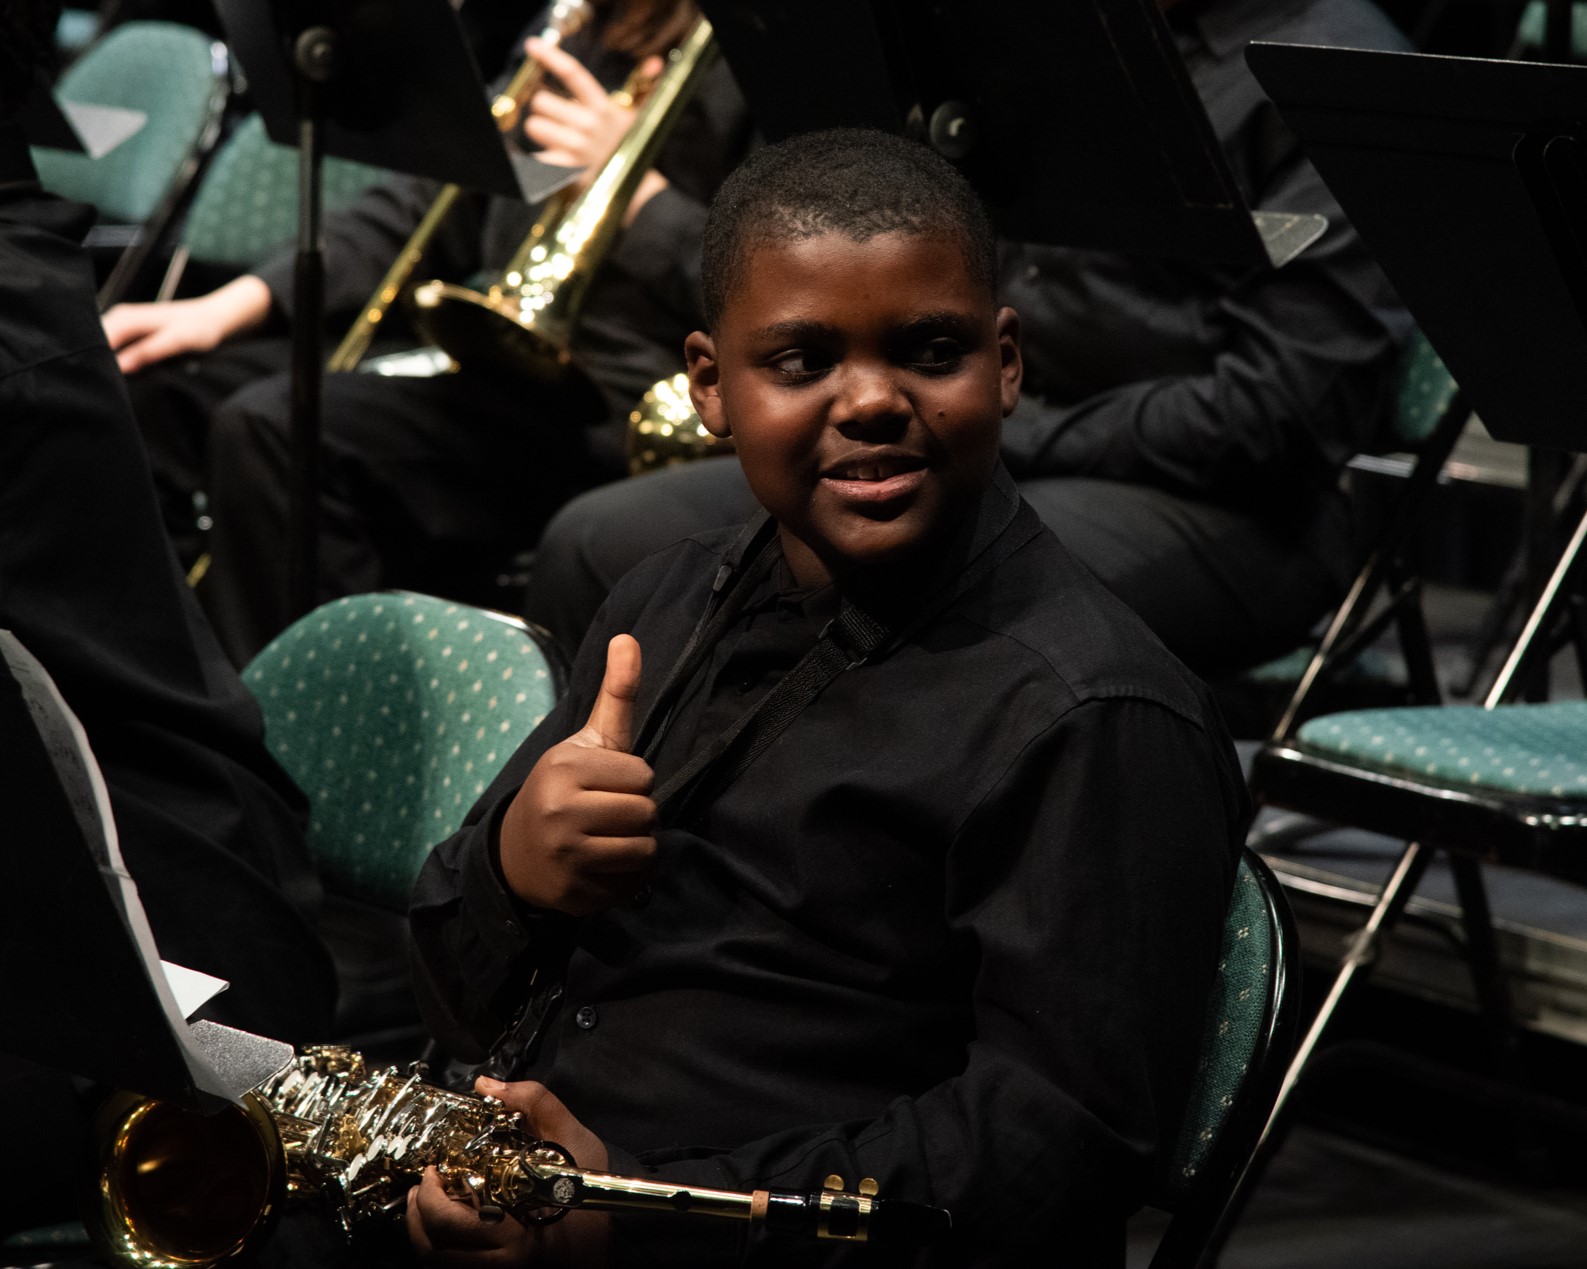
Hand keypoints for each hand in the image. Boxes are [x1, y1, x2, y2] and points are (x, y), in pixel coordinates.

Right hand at [101, 275, 271, 373]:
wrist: (214, 319)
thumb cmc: (200, 328)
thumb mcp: (177, 341)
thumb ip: (148, 352)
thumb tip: (120, 366)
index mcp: (124, 318)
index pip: (94, 343)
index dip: (94, 363)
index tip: (99, 384)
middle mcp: (118, 319)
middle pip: (94, 346)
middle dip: (97, 365)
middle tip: (106, 387)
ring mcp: (122, 326)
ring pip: (102, 350)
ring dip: (106, 366)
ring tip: (114, 383)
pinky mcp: (130, 335)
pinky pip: (114, 351)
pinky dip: (116, 364)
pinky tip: (124, 376)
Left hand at [407, 1078, 608, 1267]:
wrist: (607, 1233)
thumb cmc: (593, 1191)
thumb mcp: (574, 1140)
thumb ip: (535, 1105)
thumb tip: (488, 1086)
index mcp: (519, 1235)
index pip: (452, 1224)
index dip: (431, 1198)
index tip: (433, 1171)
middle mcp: (505, 1262)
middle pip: (437, 1251)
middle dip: (420, 1215)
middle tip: (425, 1185)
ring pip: (441, 1264)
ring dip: (423, 1234)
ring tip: (426, 1204)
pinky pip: (454, 1268)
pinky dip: (440, 1246)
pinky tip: (444, 1225)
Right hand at [499, 634, 655, 915]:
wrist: (514, 854)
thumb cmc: (563, 789)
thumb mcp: (585, 741)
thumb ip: (615, 694)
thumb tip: (628, 637)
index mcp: (564, 771)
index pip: (643, 777)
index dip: (634, 782)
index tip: (608, 785)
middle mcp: (561, 813)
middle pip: (647, 814)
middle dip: (638, 815)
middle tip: (610, 815)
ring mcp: (566, 857)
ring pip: (645, 852)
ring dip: (637, 848)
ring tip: (609, 839)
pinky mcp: (574, 894)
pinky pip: (631, 886)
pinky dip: (625, 879)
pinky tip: (600, 866)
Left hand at [520, 38, 663, 171]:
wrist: (638, 188)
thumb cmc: (631, 148)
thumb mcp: (636, 117)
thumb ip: (644, 87)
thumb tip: (655, 62)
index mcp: (603, 107)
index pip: (573, 74)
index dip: (550, 56)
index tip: (532, 45)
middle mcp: (589, 124)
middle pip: (541, 101)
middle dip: (544, 109)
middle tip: (556, 118)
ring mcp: (576, 148)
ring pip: (534, 126)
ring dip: (540, 131)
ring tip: (556, 139)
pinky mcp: (566, 170)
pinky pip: (536, 157)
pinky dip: (536, 158)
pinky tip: (548, 156)